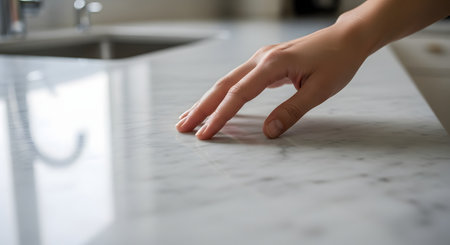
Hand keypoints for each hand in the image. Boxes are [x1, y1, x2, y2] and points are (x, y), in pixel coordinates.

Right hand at [176, 23, 367, 139]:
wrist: (347, 38)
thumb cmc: (338, 62)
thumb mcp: (320, 90)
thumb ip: (292, 111)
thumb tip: (268, 132)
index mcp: (273, 64)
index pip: (238, 94)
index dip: (220, 116)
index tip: (205, 134)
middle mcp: (261, 58)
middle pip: (223, 85)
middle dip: (202, 108)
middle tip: (183, 127)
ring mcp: (261, 58)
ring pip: (227, 81)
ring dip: (208, 100)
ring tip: (190, 117)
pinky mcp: (266, 62)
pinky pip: (238, 80)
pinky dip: (223, 94)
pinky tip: (216, 103)